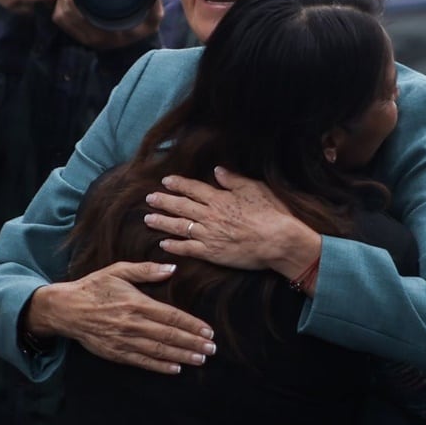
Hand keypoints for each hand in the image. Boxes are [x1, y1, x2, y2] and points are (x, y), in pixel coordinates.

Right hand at [28, 262, 215, 374]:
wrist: (66, 309)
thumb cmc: (94, 287)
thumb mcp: (118, 271)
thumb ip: (145, 270)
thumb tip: (171, 268)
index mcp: (136, 303)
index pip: (171, 316)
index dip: (192, 325)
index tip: (208, 331)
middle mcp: (132, 324)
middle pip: (169, 336)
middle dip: (193, 343)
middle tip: (211, 349)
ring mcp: (124, 340)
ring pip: (159, 351)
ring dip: (182, 356)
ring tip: (200, 359)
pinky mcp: (115, 352)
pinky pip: (142, 361)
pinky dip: (160, 366)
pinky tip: (175, 368)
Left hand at [51, 0, 163, 49]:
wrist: (136, 49)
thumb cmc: (142, 31)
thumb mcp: (153, 19)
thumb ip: (153, 2)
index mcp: (105, 32)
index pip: (77, 11)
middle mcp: (91, 37)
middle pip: (64, 12)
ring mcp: (83, 37)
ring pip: (60, 16)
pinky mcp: (78, 35)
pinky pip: (61, 20)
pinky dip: (59, 5)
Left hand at [144, 167, 321, 277]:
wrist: (277, 240)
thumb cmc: (270, 213)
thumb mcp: (254, 189)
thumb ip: (233, 180)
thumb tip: (217, 171)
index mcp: (219, 198)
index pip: (193, 189)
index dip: (178, 184)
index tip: (166, 181)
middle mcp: (210, 215)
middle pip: (181, 206)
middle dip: (163, 201)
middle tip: (149, 198)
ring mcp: (208, 234)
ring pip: (179, 226)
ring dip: (162, 222)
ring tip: (148, 219)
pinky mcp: (211, 253)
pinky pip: (187, 249)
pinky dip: (174, 246)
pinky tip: (163, 244)